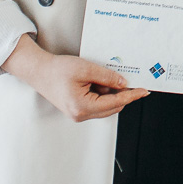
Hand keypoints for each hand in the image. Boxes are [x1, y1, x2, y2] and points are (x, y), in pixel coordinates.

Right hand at [3, 36, 147, 121]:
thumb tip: (123, 84)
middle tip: (130, 79)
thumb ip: (107, 77)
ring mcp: (78, 113)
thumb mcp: (86, 69)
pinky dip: (102, 93)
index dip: (131, 96)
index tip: (143, 91)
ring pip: (105, 106)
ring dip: (111, 93)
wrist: (39, 71)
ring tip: (105, 76)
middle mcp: (80, 114)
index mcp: (82, 107)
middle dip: (122, 94)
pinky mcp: (77, 109)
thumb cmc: (57, 70)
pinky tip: (98, 80)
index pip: (115, 103)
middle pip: (112, 107)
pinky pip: (97, 103)